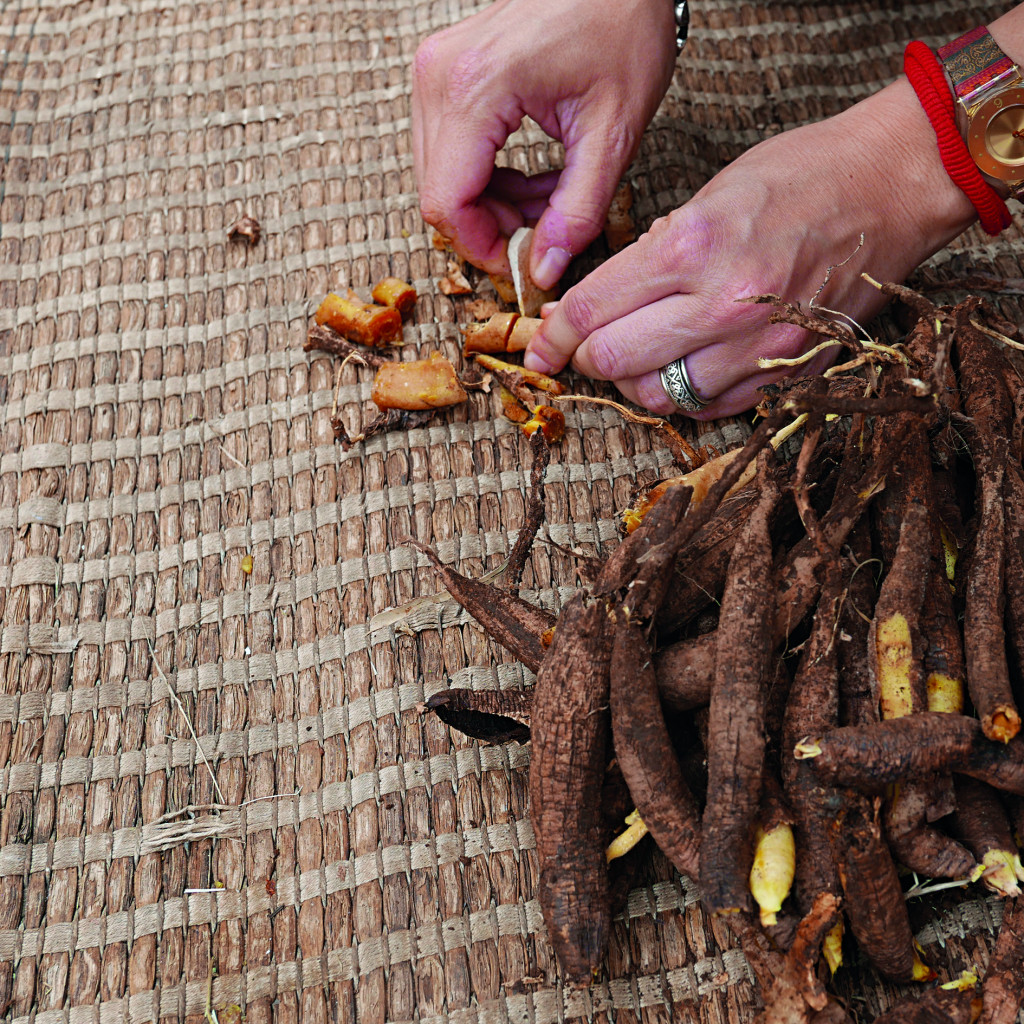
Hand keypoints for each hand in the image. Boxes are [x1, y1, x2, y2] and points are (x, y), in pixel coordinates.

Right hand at [411, 0, 675, 285]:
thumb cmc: (622, 25)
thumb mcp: (612, 132)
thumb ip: (578, 211)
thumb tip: (545, 269)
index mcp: (474, 89)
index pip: (447, 203)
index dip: (483, 248)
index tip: (524, 265)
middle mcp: (439, 78)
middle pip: (438, 195)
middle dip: (489, 229)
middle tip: (544, 235)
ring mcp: (436, 73)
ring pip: (440, 177)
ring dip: (489, 207)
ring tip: (547, 204)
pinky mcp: (444, 74)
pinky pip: (447, 151)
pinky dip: (485, 180)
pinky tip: (529, 180)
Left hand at [524, 79, 978, 416]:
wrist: (892, 188)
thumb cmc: (801, 177)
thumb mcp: (706, 195)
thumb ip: (651, 256)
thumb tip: (600, 304)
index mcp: (690, 247)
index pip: (591, 311)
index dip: (555, 334)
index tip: (543, 345)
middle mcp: (721, 305)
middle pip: (614, 362)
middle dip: (587, 358)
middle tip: (587, 347)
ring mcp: (759, 347)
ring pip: (658, 398)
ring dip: (635, 382)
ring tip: (642, 356)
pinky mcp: (788, 373)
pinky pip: (711, 408)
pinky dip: (686, 395)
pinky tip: (688, 366)